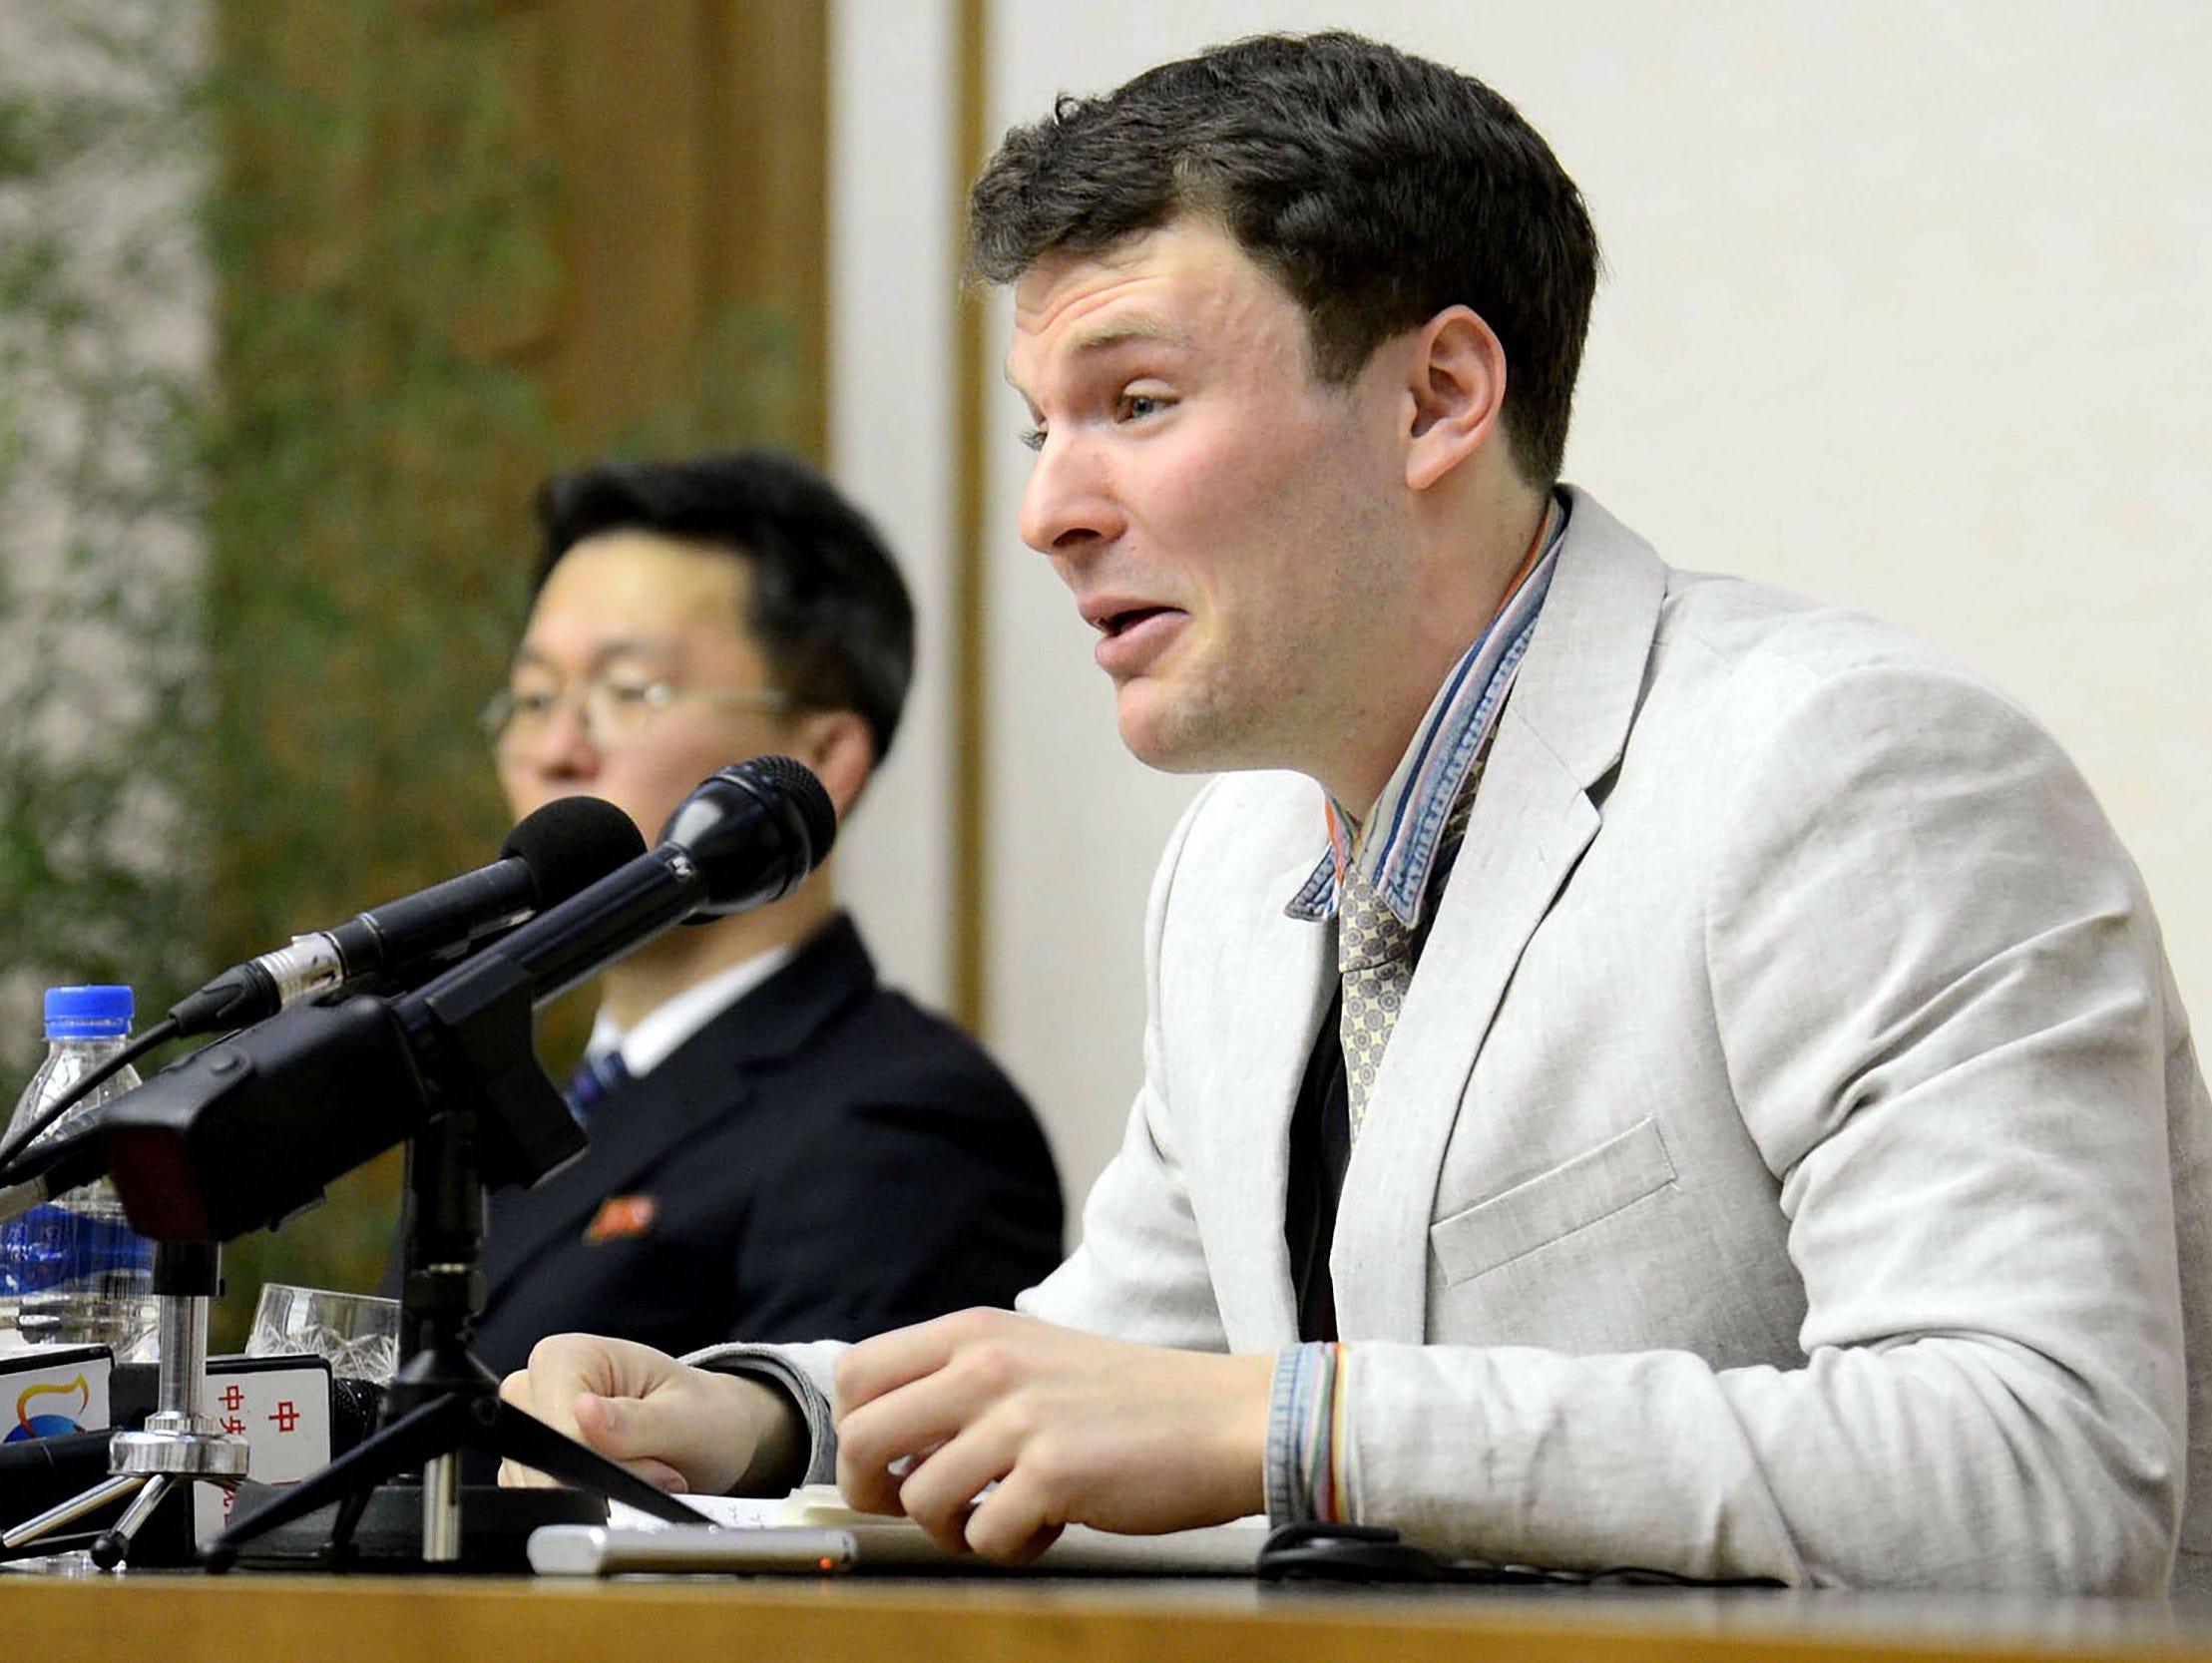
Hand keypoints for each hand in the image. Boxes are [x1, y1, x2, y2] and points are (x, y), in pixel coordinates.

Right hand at [498, 1332, 804, 1496]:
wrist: (711, 1432)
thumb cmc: (701, 1413)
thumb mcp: (684, 1417)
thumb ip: (635, 1421)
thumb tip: (582, 1412)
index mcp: (565, 1355)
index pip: (557, 1429)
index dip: (603, 1462)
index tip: (654, 1464)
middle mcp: (535, 1386)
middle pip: (547, 1463)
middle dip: (605, 1480)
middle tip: (659, 1468)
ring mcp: (531, 1428)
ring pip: (545, 1488)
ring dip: (600, 1494)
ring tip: (649, 1471)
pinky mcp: (534, 1464)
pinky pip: (548, 1501)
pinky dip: (590, 1502)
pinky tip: (623, 1487)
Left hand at [832, 1308, 1272, 1562]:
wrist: (1225, 1418)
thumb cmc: (1131, 1400)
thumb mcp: (1032, 1357)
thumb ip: (962, 1380)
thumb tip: (887, 1440)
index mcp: (976, 1330)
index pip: (857, 1372)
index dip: (854, 1430)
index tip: (887, 1463)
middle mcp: (988, 1363)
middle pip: (860, 1437)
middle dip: (875, 1492)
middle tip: (921, 1508)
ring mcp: (1019, 1417)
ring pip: (917, 1498)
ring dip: (952, 1528)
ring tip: (1004, 1516)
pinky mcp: (1053, 1473)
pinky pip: (982, 1536)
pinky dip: (1009, 1548)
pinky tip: (1049, 1526)